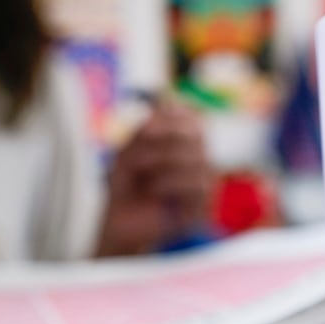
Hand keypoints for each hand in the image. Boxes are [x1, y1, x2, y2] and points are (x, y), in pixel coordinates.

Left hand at [96, 99, 213, 256]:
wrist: (120, 221)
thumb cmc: (126, 184)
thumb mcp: (129, 150)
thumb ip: (148, 128)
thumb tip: (167, 102)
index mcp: (185, 143)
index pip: (193, 118)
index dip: (173, 117)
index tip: (144, 126)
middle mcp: (200, 160)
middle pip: (197, 135)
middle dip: (162, 138)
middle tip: (134, 149)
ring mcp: (205, 184)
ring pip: (198, 159)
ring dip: (161, 160)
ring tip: (140, 173)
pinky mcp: (204, 207)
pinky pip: (197, 186)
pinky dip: (169, 183)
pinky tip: (153, 190)